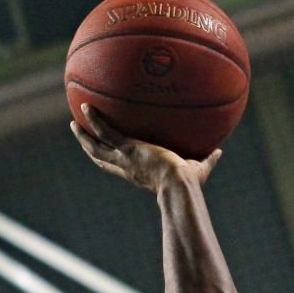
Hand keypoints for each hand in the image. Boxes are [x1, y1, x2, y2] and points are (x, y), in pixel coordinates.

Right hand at [71, 105, 221, 193]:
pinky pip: (106, 131)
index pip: (118, 167)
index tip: (105, 151)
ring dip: (84, 136)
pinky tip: (86, 106)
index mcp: (137, 174)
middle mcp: (126, 168)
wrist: (179, 186)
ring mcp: (124, 158)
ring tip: (74, 123)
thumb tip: (219, 152)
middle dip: (90, 147)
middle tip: (81, 135)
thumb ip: (207, 160)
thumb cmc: (189, 184)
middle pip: (100, 158)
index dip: (109, 159)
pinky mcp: (126, 148)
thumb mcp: (199, 170)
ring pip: (96, 147)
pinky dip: (94, 120)